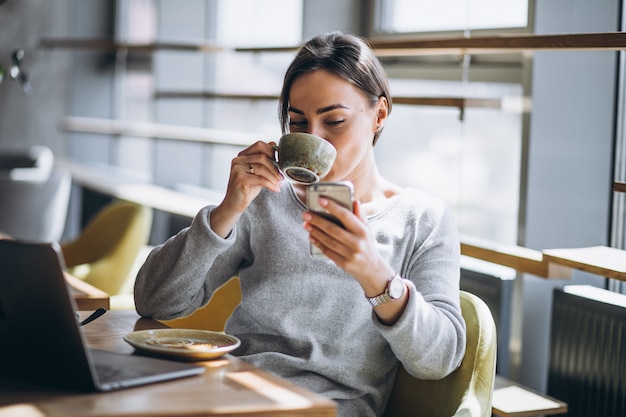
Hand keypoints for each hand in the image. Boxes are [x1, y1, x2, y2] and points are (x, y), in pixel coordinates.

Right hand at [211, 141, 283, 237]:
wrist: (234, 204)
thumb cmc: (247, 188)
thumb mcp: (257, 172)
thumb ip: (263, 160)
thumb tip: (273, 143)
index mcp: (242, 156)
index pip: (259, 145)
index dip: (272, 151)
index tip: (280, 161)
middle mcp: (238, 160)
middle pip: (262, 156)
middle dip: (275, 167)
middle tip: (282, 177)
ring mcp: (238, 169)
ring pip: (262, 168)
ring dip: (274, 177)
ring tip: (279, 184)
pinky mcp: (240, 180)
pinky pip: (260, 179)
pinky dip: (271, 184)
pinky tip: (276, 189)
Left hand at [303, 198, 407, 324]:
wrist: (372, 269)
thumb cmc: (367, 244)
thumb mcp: (367, 229)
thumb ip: (359, 215)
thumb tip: (354, 200)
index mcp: (362, 231)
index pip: (346, 216)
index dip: (333, 207)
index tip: (321, 200)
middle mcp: (357, 242)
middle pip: (333, 229)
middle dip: (317, 221)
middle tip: (306, 214)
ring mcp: (350, 254)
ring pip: (328, 241)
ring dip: (315, 231)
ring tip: (306, 224)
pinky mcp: (343, 264)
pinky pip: (327, 251)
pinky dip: (318, 243)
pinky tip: (311, 236)